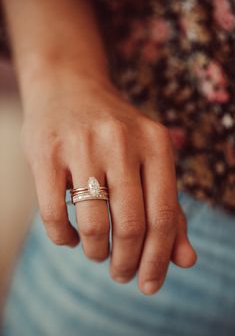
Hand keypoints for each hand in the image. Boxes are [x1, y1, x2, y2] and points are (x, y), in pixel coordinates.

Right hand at [21, 77, 196, 294]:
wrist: (69, 88)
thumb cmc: (115, 132)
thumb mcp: (150, 159)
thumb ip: (170, 209)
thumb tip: (186, 261)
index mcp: (156, 143)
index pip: (164, 216)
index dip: (159, 258)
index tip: (149, 284)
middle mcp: (122, 140)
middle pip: (130, 224)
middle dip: (126, 262)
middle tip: (121, 274)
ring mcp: (81, 144)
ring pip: (93, 224)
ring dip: (96, 252)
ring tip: (97, 252)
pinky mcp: (46, 152)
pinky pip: (54, 214)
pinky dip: (64, 238)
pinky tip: (70, 238)